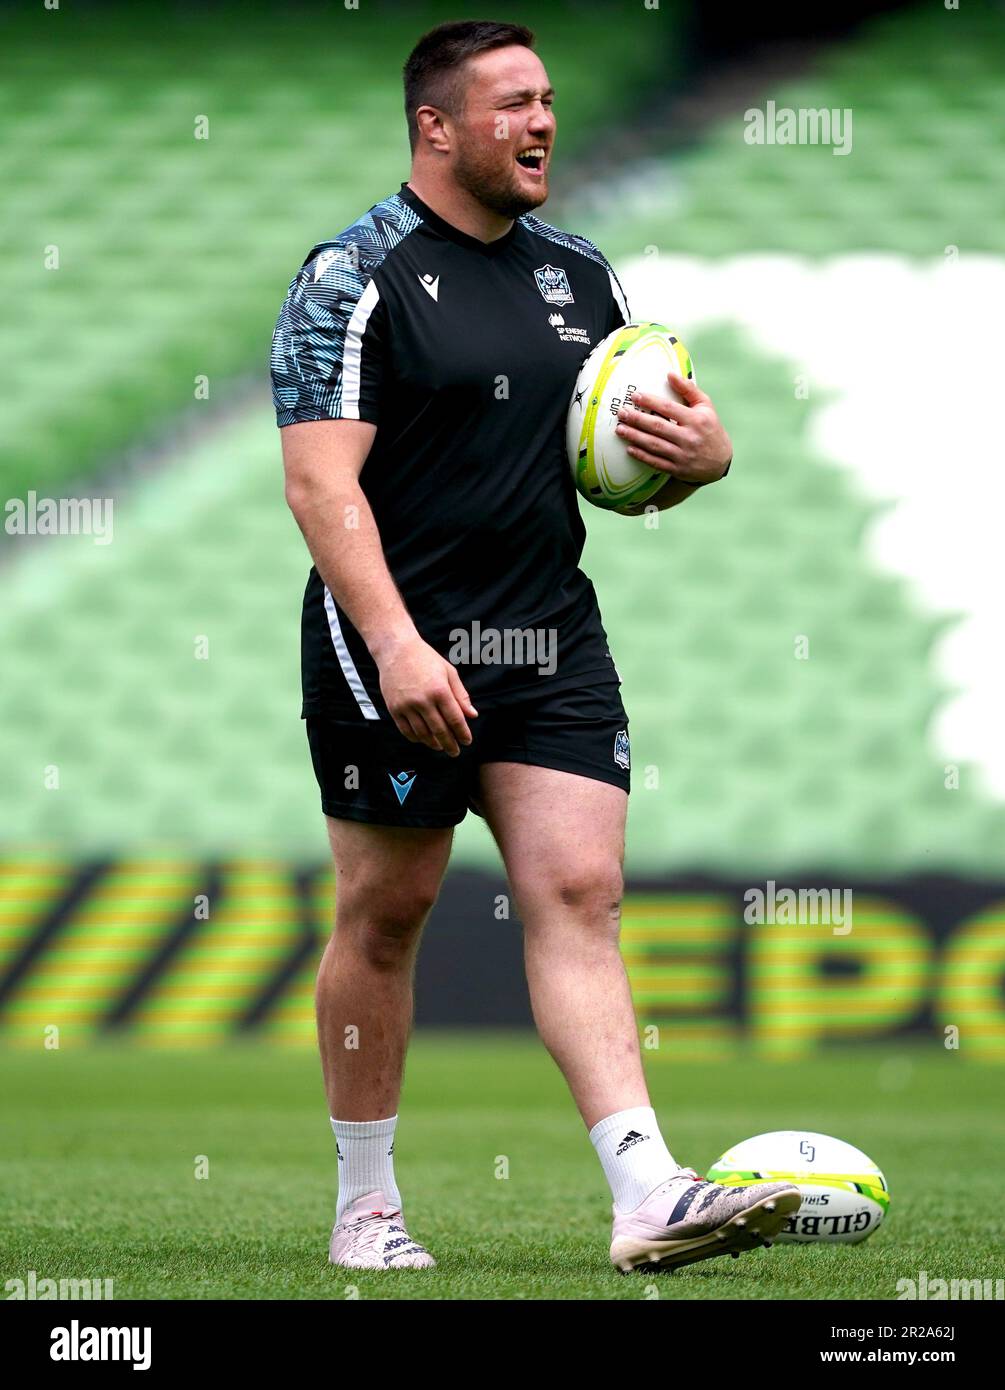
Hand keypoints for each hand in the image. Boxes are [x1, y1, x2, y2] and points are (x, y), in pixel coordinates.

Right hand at [373, 634, 477, 755]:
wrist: (396, 650)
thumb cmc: (426, 659)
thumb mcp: (449, 672)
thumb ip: (461, 695)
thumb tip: (472, 715)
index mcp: (440, 690)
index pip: (455, 719)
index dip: (462, 733)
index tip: (467, 741)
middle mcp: (423, 700)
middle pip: (440, 730)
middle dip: (450, 744)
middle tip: (455, 752)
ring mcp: (407, 706)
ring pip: (423, 733)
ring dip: (433, 743)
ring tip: (440, 747)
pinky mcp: (394, 708)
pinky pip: (406, 730)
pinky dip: (416, 738)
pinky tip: (424, 740)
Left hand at [614, 371, 731, 483]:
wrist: (720, 461)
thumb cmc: (710, 429)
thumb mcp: (705, 406)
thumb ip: (688, 389)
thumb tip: (670, 374)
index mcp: (696, 420)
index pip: (669, 408)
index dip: (650, 401)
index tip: (635, 396)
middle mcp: (689, 438)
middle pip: (658, 427)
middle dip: (637, 419)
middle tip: (622, 413)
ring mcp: (683, 455)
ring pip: (654, 445)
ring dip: (635, 437)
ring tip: (620, 429)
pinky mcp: (677, 469)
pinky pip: (656, 462)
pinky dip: (642, 456)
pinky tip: (629, 449)